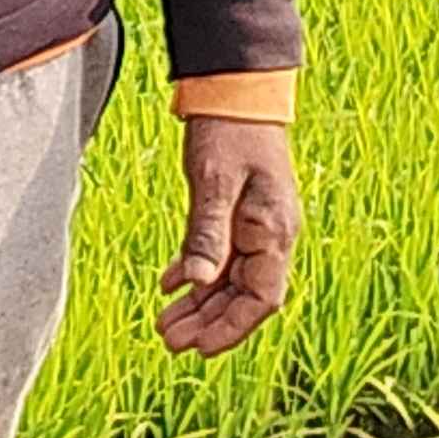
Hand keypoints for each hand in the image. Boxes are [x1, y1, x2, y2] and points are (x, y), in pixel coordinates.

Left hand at [158, 117, 297, 355]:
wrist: (237, 88)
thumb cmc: (228, 130)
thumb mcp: (213, 181)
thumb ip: (208, 233)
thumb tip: (200, 283)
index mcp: (274, 231)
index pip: (262, 299)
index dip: (231, 329)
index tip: (199, 349)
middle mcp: (271, 234)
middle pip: (244, 296)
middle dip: (209, 323)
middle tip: (168, 341)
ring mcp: (256, 225)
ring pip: (229, 280)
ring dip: (199, 304)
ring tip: (164, 325)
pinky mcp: (239, 213)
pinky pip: (220, 256)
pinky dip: (196, 272)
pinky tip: (168, 285)